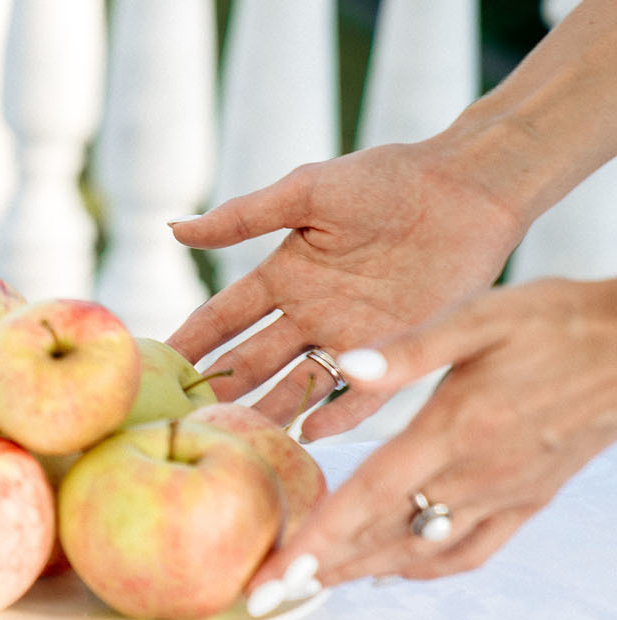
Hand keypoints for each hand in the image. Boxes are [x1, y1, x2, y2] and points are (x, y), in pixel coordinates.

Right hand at [166, 138, 523, 435]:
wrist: (465, 188)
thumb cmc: (385, 179)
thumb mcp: (305, 193)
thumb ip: (242, 218)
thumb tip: (173, 230)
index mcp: (284, 276)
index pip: (224, 317)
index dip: (191, 341)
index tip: (154, 368)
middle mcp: (312, 313)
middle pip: (253, 360)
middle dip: (221, 389)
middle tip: (187, 421)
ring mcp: (353, 335)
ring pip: (299, 384)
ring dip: (270, 410)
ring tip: (239, 440)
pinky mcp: (399, 349)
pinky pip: (364, 392)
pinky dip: (339, 413)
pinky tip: (312, 433)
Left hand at [248, 277, 616, 595]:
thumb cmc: (554, 320)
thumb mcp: (478, 318)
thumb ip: (407, 350)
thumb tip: (344, 365)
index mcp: (454, 430)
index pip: (369, 497)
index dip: (318, 540)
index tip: (275, 573)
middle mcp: (477, 475)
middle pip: (384, 537)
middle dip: (321, 569)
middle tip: (267, 593)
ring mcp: (505, 495)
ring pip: (423, 551)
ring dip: (363, 571)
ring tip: (311, 584)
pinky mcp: (530, 501)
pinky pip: (471, 550)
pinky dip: (426, 567)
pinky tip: (394, 570)